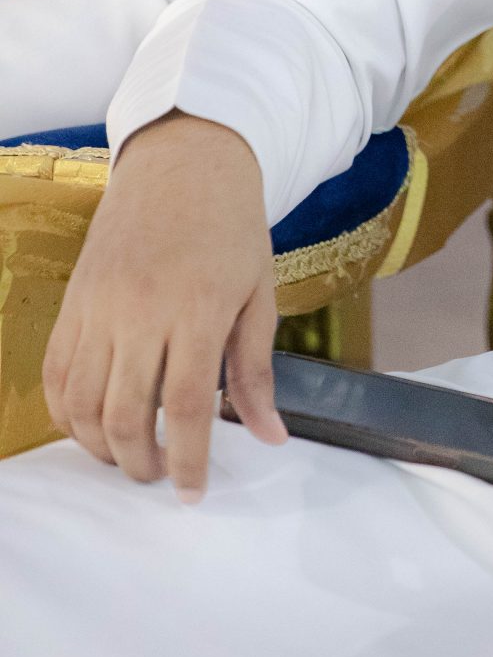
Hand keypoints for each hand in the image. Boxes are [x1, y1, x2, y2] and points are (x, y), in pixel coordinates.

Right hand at [43, 113, 283, 500]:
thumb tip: (271, 437)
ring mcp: (100, 306)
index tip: (192, 493)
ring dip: (99, 445)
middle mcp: (142, 312)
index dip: (186, 461)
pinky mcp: (74, 301)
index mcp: (198, 311)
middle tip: (159, 477)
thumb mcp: (260, 295)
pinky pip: (56, 371)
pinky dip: (65, 411)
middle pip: (125, 414)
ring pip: (81, 401)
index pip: (183, 407)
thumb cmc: (233, 229)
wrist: (184, 163)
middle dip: (140, 463)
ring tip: (126, 457)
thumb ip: (257, 371)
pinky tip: (89, 425)